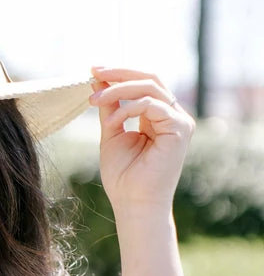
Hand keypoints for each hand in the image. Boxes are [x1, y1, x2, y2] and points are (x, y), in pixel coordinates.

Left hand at [89, 66, 195, 218]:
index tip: (93, 70)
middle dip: (120, 73)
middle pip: (150, 78)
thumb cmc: (123, 177)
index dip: (119, 74)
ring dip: (119, 90)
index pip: (142, 84)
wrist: (133, 204)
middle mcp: (172, 115)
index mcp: (157, 116)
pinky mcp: (181, 128)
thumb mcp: (112, 133)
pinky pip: (153, 105)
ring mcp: (179, 121)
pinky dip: (128, 109)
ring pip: (150, 87)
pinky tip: (111, 123)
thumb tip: (97, 81)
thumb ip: (109, 107)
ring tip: (95, 100)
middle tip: (94, 72)